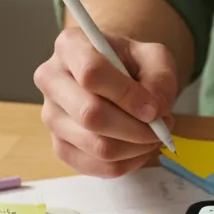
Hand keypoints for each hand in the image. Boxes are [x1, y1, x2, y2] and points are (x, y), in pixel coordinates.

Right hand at [34, 28, 177, 177]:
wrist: (118, 77)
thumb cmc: (133, 63)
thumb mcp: (154, 57)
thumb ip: (160, 78)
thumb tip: (155, 111)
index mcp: (70, 46)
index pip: (91, 74)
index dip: (127, 95)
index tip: (155, 109)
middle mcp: (51, 80)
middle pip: (90, 115)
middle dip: (136, 128)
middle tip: (162, 128)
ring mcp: (51, 116)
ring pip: (96, 146)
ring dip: (136, 148)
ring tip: (154, 136)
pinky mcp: (60, 146)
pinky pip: (96, 167)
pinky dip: (128, 163)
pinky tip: (140, 149)